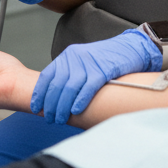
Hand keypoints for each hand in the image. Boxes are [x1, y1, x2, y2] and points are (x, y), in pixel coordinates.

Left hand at [30, 29, 159, 124]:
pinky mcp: (103, 69)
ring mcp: (88, 63)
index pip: (47, 76)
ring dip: (62, 107)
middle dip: (50, 105)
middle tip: (49, 119)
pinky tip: (76, 110)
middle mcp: (74, 57)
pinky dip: (80, 100)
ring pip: (70, 88)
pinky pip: (88, 87)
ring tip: (59, 119)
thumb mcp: (83, 63)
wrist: (130, 47)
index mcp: (67, 56)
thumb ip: (70, 75)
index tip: (36, 108)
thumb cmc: (106, 60)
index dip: (39, 93)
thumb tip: (57, 98)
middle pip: (57, 84)